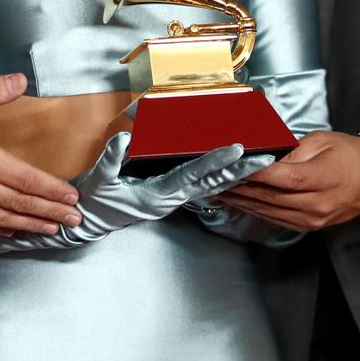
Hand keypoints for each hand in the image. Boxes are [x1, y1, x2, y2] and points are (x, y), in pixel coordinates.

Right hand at [57, 133, 274, 243]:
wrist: (92, 220)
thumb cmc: (96, 202)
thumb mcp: (99, 179)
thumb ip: (111, 159)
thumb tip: (124, 139)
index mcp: (157, 193)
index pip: (192, 174)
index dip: (215, 161)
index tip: (236, 149)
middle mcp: (171, 198)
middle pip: (212, 183)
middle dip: (241, 171)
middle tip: (267, 159)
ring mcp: (173, 199)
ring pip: (211, 185)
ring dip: (236, 174)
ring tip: (259, 163)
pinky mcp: (171, 196)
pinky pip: (201, 187)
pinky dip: (219, 177)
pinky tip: (232, 171)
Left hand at [219, 130, 359, 230]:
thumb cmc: (351, 155)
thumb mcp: (321, 141)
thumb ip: (290, 151)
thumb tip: (261, 157)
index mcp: (323, 179)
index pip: (282, 178)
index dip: (254, 174)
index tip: (231, 167)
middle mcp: (317, 204)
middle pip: (270, 198)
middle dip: (238, 188)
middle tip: (213, 179)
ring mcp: (312, 219)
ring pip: (268, 211)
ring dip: (240, 201)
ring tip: (217, 191)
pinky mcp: (309, 226)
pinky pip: (276, 219)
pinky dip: (254, 209)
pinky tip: (239, 201)